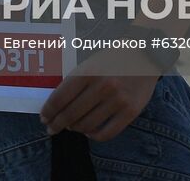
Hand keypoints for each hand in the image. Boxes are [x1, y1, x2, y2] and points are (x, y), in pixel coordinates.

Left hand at [39, 50, 160, 141]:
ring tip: (71, 127)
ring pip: (87, 125)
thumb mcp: (90, 62)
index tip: (44, 118)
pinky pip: (107, 133)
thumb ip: (75, 81)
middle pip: (71, 114)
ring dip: (75, 129)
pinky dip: (94, 136)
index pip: (60, 98)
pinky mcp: (131, 111)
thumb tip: (56, 105)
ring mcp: (118, 100)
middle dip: (57, 124)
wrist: (144, 54)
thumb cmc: (112, 57)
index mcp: (88, 72)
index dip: (49, 111)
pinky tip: (89, 131)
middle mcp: (102, 86)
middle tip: (52, 128)